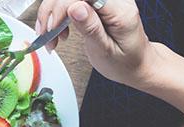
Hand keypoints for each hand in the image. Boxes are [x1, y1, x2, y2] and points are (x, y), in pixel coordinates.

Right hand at [36, 0, 163, 87]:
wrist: (136, 65)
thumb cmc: (125, 62)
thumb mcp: (105, 51)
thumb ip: (91, 28)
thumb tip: (75, 7)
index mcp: (120, 11)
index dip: (63, 6)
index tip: (52, 27)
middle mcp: (116, 0)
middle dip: (53, 10)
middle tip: (46, 32)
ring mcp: (106, 0)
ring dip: (53, 13)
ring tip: (50, 35)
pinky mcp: (97, 3)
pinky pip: (72, 1)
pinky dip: (59, 14)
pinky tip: (58, 30)